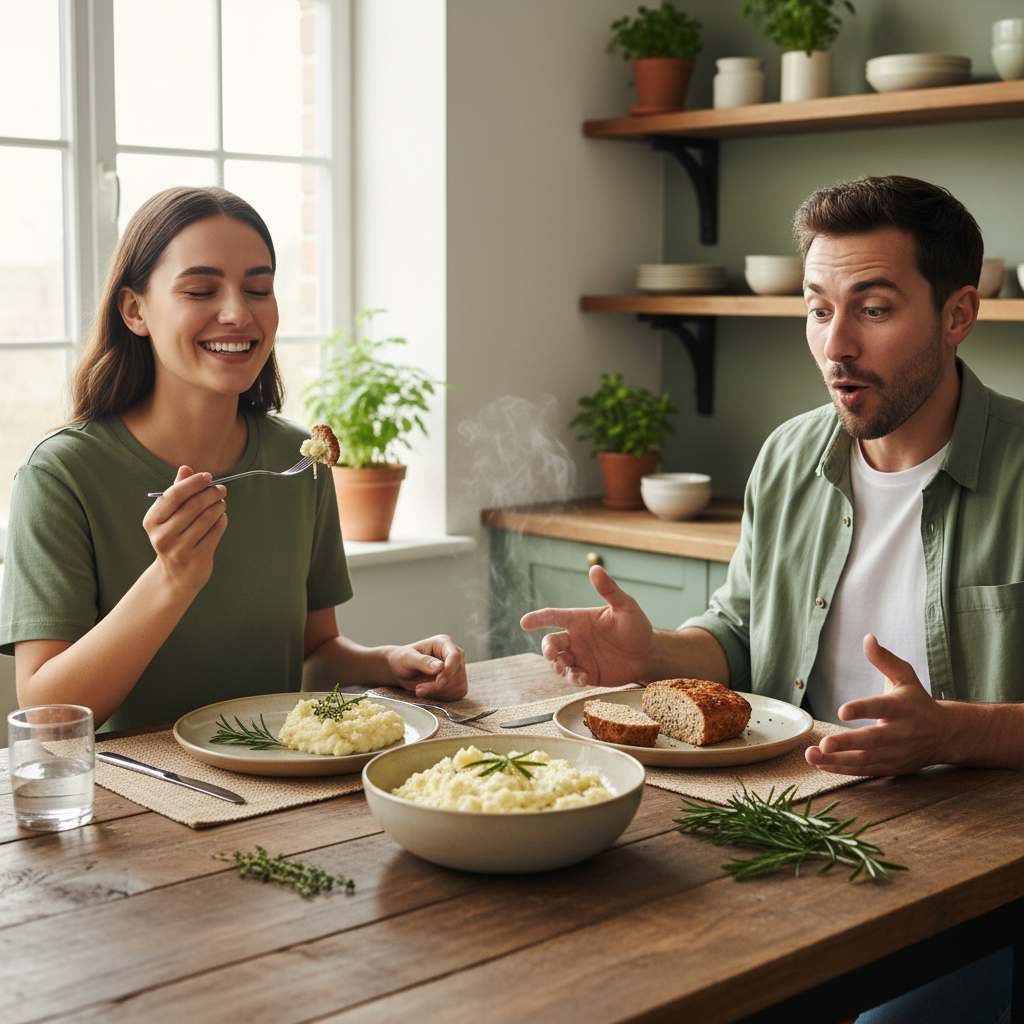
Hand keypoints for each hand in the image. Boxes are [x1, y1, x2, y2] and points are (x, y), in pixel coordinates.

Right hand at [143, 466, 227, 594]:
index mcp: (152, 521)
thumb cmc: (174, 537)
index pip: (174, 495)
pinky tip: (221, 517)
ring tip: (222, 502)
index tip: (208, 476)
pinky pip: (215, 532)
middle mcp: (163, 536)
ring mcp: (180, 549)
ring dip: (218, 506)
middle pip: (193, 506)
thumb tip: (186, 468)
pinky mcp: (197, 558)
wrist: (175, 576)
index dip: (193, 483)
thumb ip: (176, 492)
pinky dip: (222, 521)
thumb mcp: (169, 517)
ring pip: (206, 518)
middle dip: (211, 494)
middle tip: (221, 489)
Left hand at [389, 635, 467, 699]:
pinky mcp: (457, 682)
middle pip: (457, 673)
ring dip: (438, 692)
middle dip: (439, 686)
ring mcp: (457, 669)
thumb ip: (423, 661)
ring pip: (458, 686)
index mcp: (444, 643)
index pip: (455, 656)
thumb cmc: (403, 659)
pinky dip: (442, 696)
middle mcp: (454, 655)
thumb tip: (440, 666)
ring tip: (421, 689)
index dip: (449, 671)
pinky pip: (457, 693)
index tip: (438, 682)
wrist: (402, 671)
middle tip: (419, 688)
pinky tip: (429, 692)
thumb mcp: (408, 658)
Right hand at [519, 565, 653, 686]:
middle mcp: (575, 638)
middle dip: (547, 649)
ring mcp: (580, 657)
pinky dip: (573, 678)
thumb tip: (595, 568)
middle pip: (550, 642)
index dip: (538, 618)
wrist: (648, 654)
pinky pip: (573, 677)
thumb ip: (609, 590)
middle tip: (551, 654)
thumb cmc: (636, 626)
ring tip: (564, 666)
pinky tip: (582, 678)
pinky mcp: (587, 674)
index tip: (524, 622)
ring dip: (557, 665)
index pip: (553, 616)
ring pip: (558, 662)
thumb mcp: (625, 606)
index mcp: (579, 619)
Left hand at [805, 634, 952, 775]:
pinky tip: (820, 765)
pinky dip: (842, 769)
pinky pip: (864, 771)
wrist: (946, 734)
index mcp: (903, 707)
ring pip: (865, 760)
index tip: (842, 710)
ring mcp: (896, 753)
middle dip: (848, 743)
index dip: (863, 709)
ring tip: (812, 756)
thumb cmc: (917, 701)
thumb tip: (867, 638)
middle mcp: (900, 732)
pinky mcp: (890, 767)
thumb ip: (884, 660)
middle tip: (825, 744)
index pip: (881, 707)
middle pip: (873, 740)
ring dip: (837, 760)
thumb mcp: (905, 676)